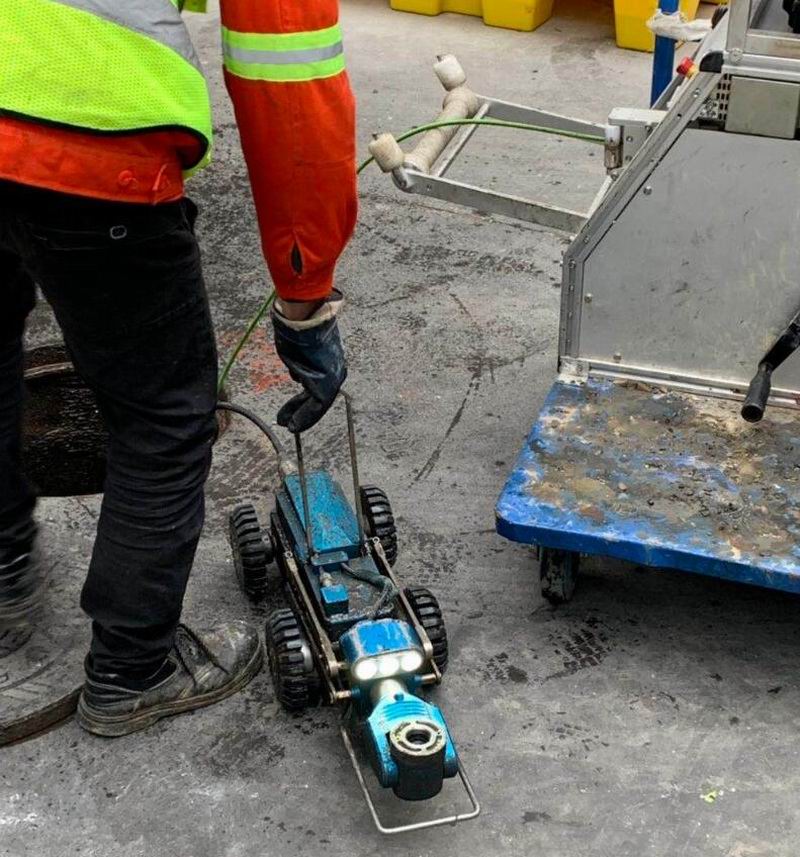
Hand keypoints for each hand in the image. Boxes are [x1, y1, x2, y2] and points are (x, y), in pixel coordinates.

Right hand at [271, 290, 346, 432]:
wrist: (305, 319)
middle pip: (319, 398)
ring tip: (289, 425)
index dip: (304, 401)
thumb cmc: (299, 328)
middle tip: (289, 423)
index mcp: (329, 362)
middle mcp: (334, 371)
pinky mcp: (326, 384)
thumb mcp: (299, 349)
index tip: (292, 410)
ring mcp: (332, 378)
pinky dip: (304, 417)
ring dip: (301, 416)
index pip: (318, 387)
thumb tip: (297, 376)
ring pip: (317, 404)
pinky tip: (293, 424)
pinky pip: (316, 407)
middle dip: (302, 412)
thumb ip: (300, 365)